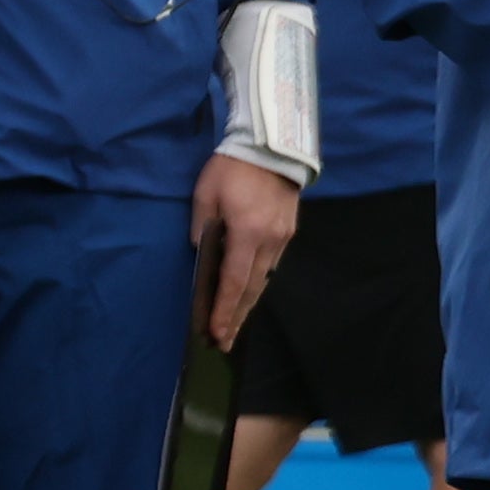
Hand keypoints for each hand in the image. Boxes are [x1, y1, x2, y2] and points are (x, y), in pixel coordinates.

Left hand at [192, 153, 298, 351]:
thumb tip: (202, 255)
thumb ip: (201, 228)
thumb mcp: (204, 196)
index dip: (224, 310)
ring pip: (264, 279)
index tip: (215, 333)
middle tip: (223, 341)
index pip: (234, 282)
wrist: (271, 148)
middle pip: (252, 288)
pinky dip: (257, 282)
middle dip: (237, 317)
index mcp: (247, 233)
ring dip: (248, 303)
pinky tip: (247, 293)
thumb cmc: (230, 169)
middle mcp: (270, 241)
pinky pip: (271, 265)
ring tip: (234, 324)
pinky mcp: (288, 232)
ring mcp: (283, 238)